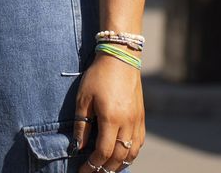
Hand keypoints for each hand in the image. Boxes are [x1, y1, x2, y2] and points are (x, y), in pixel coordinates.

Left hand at [73, 53, 143, 170]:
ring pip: (132, 153)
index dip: (92, 165)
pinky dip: (131, 154)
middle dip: (105, 169)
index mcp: (111, 119)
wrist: (120, 58)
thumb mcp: (83, 99)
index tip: (83, 171)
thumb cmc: (97, 77)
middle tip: (93, 172)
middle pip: (119, 157)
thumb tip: (78, 147)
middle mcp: (127, 123)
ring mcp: (137, 121)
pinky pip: (139, 143)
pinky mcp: (142, 117)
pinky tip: (122, 157)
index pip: (103, 152)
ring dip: (120, 165)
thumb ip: (82, 125)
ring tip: (107, 169)